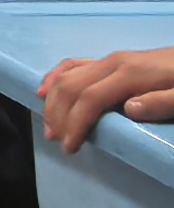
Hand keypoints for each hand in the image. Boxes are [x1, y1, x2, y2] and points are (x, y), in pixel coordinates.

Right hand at [40, 49, 173, 150]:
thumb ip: (162, 103)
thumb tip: (128, 110)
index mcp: (129, 74)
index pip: (90, 97)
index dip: (76, 122)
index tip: (71, 147)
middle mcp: (113, 63)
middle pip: (72, 86)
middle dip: (59, 114)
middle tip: (56, 140)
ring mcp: (111, 60)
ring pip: (68, 74)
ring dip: (53, 99)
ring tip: (50, 125)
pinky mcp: (112, 61)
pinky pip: (75, 64)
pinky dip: (56, 77)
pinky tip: (46, 89)